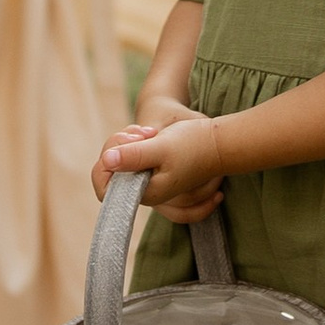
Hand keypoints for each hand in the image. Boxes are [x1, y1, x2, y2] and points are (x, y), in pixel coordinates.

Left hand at [91, 109, 229, 221]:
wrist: (220, 142)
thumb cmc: (194, 144)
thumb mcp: (162, 146)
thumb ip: (134, 156)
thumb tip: (107, 160)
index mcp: (145, 192)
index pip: (104, 188)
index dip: (105, 165)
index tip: (124, 145)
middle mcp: (145, 191)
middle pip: (111, 172)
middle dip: (120, 145)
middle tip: (143, 134)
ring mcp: (149, 182)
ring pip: (120, 163)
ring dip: (128, 142)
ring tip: (150, 133)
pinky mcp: (153, 171)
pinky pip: (131, 159)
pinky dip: (134, 143)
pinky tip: (150, 135)